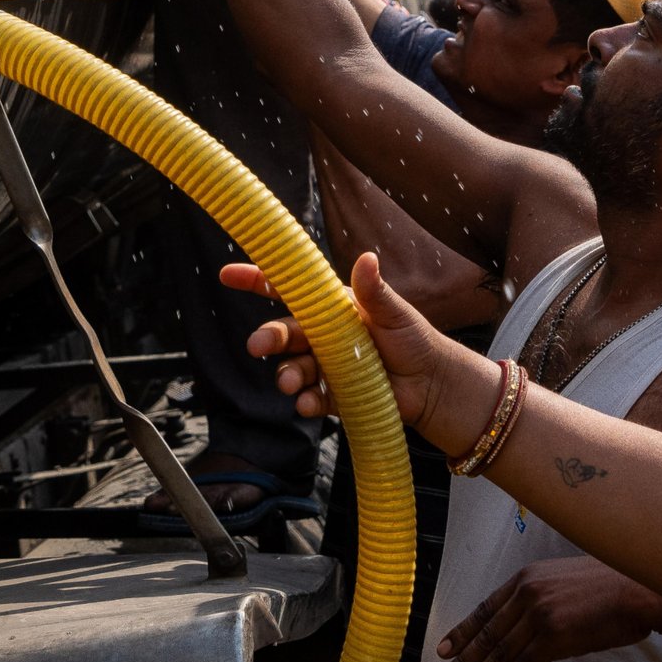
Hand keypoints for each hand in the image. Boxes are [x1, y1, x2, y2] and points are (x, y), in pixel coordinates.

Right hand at [222, 251, 484, 446]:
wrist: (433, 385)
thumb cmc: (415, 340)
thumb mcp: (395, 312)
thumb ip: (374, 290)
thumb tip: (367, 258)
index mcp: (333, 308)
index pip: (291, 290)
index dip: (258, 280)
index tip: (228, 274)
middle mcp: (324, 336)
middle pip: (285, 332)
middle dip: (268, 338)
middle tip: (257, 346)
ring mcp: (326, 366)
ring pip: (293, 367)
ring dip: (286, 375)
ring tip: (289, 384)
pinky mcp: (334, 395)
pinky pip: (311, 397)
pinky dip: (306, 401)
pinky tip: (308, 403)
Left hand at [435, 556, 661, 661]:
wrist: (638, 589)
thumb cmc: (607, 587)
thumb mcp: (562, 583)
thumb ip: (537, 600)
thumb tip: (520, 626)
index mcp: (526, 578)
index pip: (484, 609)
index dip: (461, 632)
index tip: (443, 649)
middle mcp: (526, 593)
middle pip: (486, 633)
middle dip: (463, 660)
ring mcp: (539, 613)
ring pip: (499, 652)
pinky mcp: (554, 636)